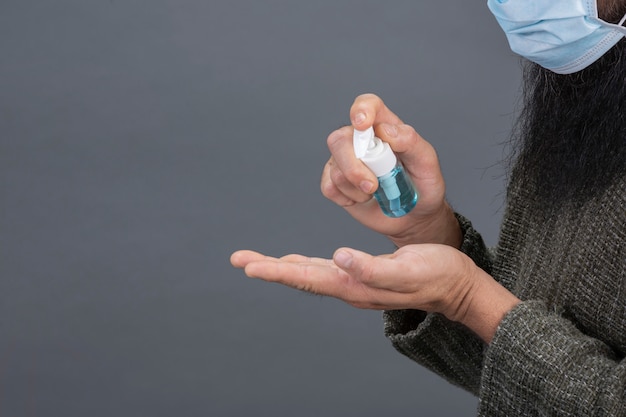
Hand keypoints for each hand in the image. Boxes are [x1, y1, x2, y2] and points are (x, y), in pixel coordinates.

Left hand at [231, 246, 518, 342]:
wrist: (456, 286)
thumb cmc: (437, 274)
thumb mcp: (407, 269)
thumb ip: (371, 268)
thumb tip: (339, 258)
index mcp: (356, 285)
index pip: (308, 277)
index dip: (277, 271)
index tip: (249, 266)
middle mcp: (350, 287)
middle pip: (301, 277)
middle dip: (268, 268)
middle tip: (239, 260)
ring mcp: (356, 284)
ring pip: (310, 274)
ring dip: (281, 267)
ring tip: (256, 262)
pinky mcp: (362, 276)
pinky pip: (323, 271)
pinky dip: (303, 266)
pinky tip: (294, 262)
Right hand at [321, 94, 461, 247]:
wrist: (416, 216)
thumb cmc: (423, 185)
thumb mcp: (427, 162)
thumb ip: (410, 141)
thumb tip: (385, 131)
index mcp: (383, 126)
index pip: (367, 105)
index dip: (361, 110)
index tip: (362, 125)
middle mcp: (360, 140)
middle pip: (339, 139)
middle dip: (353, 166)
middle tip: (372, 186)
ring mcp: (345, 161)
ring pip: (335, 168)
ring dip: (356, 187)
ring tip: (376, 193)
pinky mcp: (336, 182)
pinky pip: (329, 187)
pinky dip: (347, 198)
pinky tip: (362, 199)